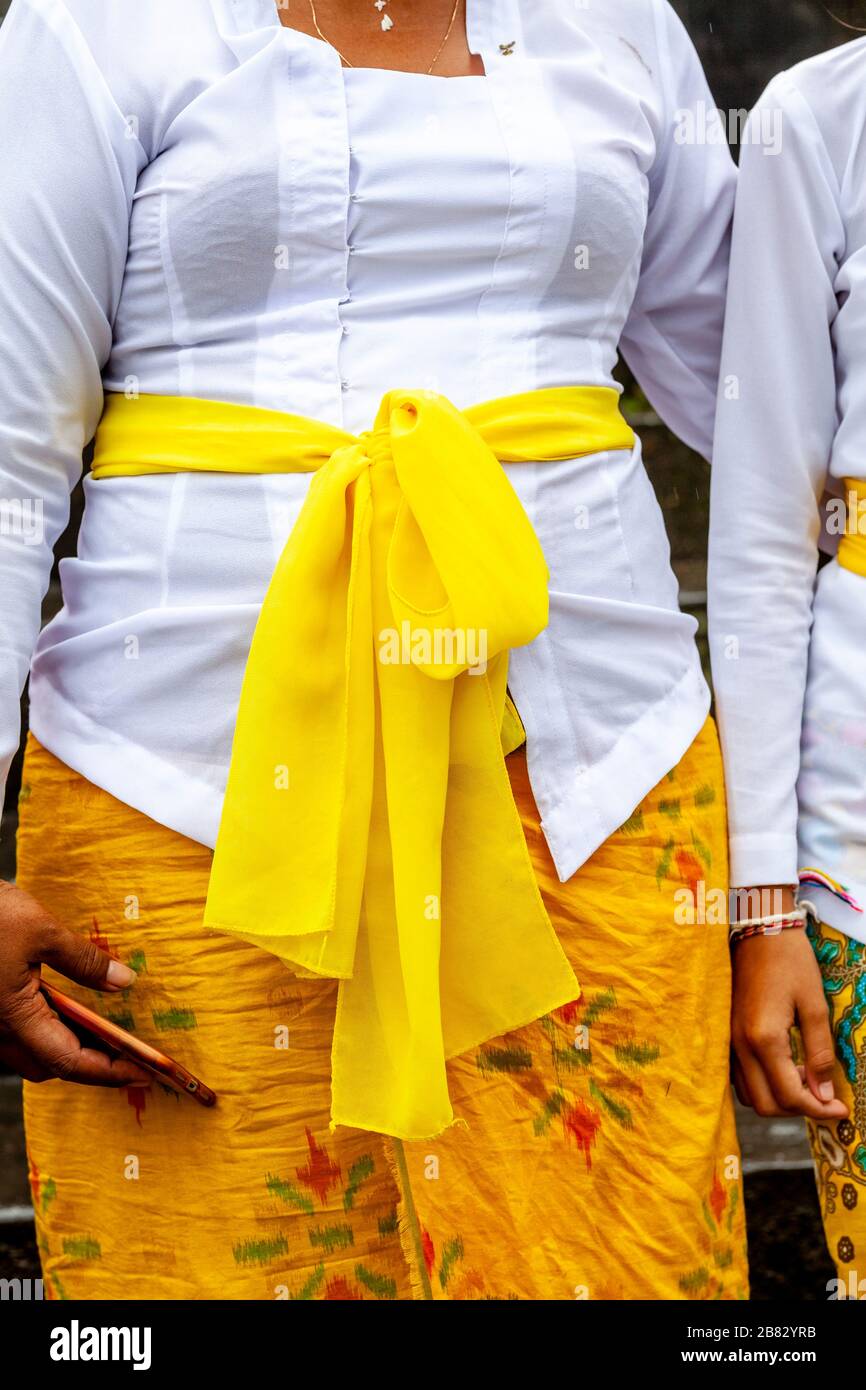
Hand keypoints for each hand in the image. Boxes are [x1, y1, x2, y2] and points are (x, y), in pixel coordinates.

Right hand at [0, 878, 149, 1086]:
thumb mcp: (42, 930)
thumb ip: (83, 961)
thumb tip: (124, 981)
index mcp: (13, 1018)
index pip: (70, 1062)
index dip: (111, 1071)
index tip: (145, 1072)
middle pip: (52, 1066)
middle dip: (94, 1066)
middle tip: (132, 1054)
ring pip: (32, 1054)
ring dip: (71, 1050)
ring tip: (108, 1034)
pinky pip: (21, 1035)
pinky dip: (51, 1032)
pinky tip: (71, 1011)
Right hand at [731, 901, 847, 1119]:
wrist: (759, 930)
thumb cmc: (791, 962)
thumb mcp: (814, 1005)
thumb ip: (819, 1053)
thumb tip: (825, 1094)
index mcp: (764, 1039)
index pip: (790, 1095)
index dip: (819, 1110)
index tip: (842, 1110)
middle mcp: (740, 1046)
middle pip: (766, 1104)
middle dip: (799, 1109)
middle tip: (825, 1099)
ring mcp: (729, 1041)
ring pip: (749, 1095)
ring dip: (779, 1099)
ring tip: (805, 1081)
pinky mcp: (726, 1035)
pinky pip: (740, 1077)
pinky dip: (763, 1085)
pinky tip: (783, 1068)